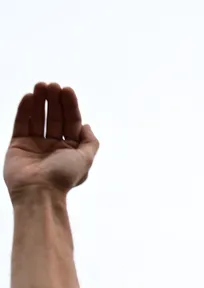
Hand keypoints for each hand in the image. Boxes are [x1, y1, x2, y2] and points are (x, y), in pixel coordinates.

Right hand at [4, 82, 98, 199]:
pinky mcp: (18, 144)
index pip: (71, 122)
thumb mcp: (86, 159)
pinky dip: (25, 110)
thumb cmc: (64, 177)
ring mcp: (35, 144)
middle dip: (54, 101)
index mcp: (71, 149)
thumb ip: (90, 142)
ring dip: (40, 101)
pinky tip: (29, 97)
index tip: (67, 90)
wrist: (38, 191)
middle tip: (52, 85)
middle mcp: (54, 146)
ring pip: (38, 118)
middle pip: (55, 118)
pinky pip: (21, 123)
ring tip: (40, 85)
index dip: (70, 106)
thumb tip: (87, 126)